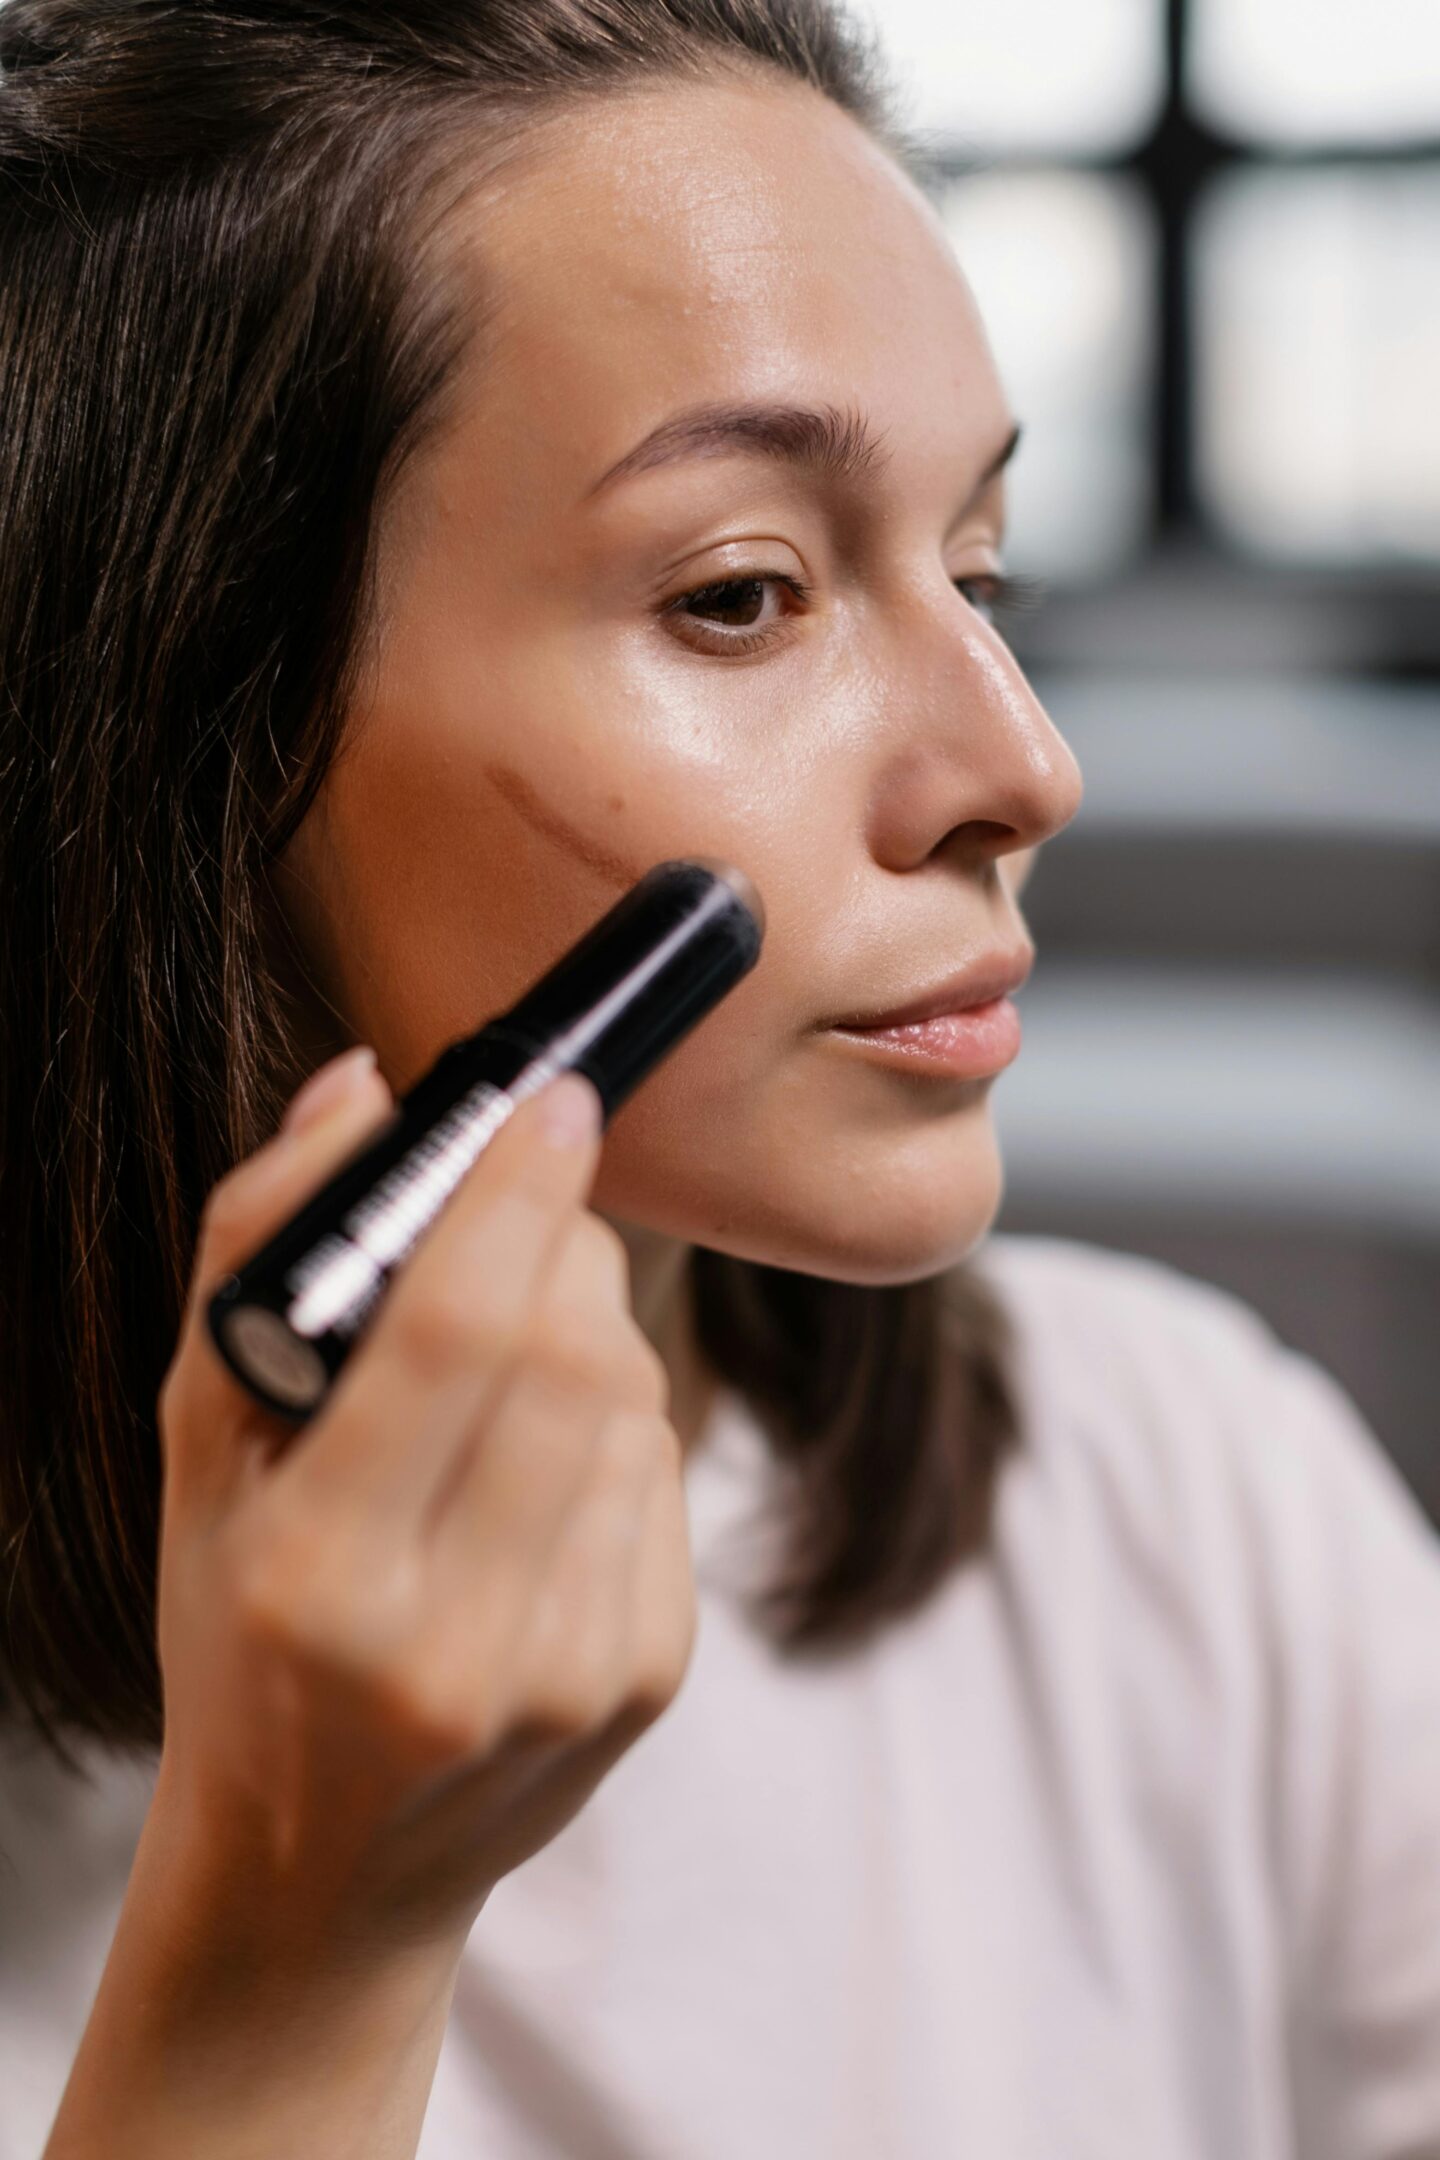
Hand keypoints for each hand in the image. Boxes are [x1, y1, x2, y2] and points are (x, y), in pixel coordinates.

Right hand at [151, 1051, 696, 1967]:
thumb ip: (258, 1252)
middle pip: (577, 1352)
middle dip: (561, 1238)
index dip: (517, 1193)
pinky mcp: (650, 1675)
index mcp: (315, 1580)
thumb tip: (360, 1087)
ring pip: (634, 1396)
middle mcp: (456, 1642)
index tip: (551, 1097)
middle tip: (522, 1208)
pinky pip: (664, 1464)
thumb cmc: (242, 1633)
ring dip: (585, 1327)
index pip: (457, 1334)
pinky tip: (539, 1456)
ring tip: (501, 1363)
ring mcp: (572, 1670)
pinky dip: (612, 1414)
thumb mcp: (198, 1453)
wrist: (327, 1869)